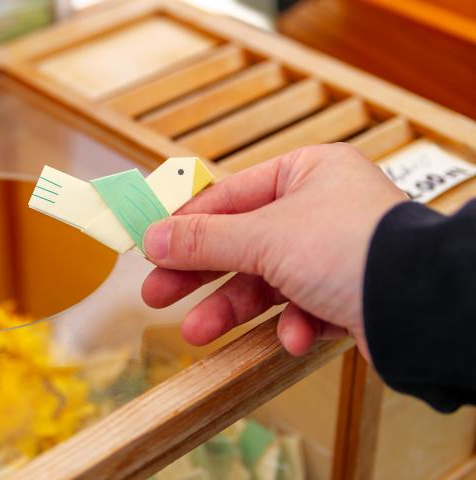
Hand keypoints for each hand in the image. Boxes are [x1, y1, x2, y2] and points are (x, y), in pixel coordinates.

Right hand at [141, 143, 405, 360]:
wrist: (423, 307)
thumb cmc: (348, 248)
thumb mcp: (264, 237)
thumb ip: (206, 238)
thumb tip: (151, 236)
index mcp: (305, 174)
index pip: (229, 196)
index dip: (187, 225)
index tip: (151, 250)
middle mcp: (320, 208)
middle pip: (242, 242)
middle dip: (201, 275)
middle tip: (157, 296)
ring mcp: (334, 252)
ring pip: (267, 280)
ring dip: (234, 308)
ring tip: (198, 333)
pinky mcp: (347, 292)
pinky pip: (304, 305)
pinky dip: (294, 323)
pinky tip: (295, 336)